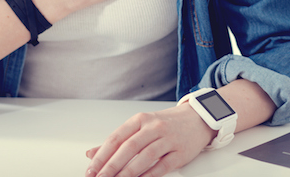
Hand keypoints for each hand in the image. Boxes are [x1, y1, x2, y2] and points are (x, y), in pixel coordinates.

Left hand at [85, 104, 214, 176]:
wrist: (198, 118)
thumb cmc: (166, 123)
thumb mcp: (140, 126)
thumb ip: (117, 140)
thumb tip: (92, 153)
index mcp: (141, 120)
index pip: (116, 138)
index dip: (102, 156)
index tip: (91, 170)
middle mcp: (154, 127)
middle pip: (129, 148)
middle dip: (111, 167)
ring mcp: (169, 139)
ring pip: (145, 157)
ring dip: (128, 173)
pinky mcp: (181, 152)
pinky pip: (163, 166)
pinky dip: (149, 175)